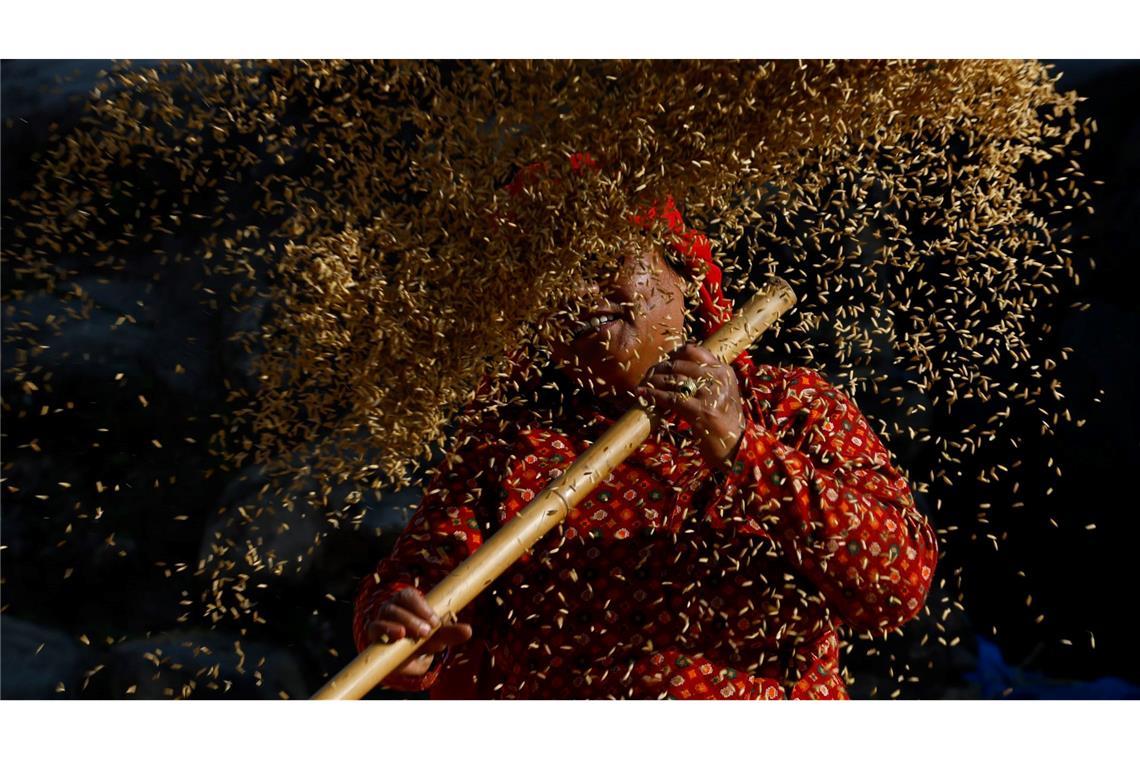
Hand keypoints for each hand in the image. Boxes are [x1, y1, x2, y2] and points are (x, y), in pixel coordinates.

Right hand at [365, 586, 473, 679]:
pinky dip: (384, 631)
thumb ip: (450, 633)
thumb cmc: (420, 639)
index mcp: (408, 602)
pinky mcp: (374, 634)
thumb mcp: (436, 636)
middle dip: (412, 619)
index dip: (422, 607)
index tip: (435, 622)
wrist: (402, 657)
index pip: (410, 596)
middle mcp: (392, 607)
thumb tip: (468, 630)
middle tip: (426, 632)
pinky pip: (374, 628)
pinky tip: (395, 637)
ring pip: (385, 616)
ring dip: (396, 625)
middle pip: (397, 606)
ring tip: (404, 634)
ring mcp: (381, 619)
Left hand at [637, 342, 746, 470]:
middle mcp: (718, 379)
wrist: (736, 447)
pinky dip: (653, 395)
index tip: (663, 361)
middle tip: (648, 375)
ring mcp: (710, 395)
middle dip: (659, 369)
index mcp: (724, 371)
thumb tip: (677, 366)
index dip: (674, 354)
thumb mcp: (723, 393)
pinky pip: (670, 398)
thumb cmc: (726, 421)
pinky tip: (642, 394)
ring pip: (673, 380)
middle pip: (679, 365)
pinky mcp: (700, 411)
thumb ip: (707, 379)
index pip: (694, 351)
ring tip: (643, 384)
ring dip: (653, 381)